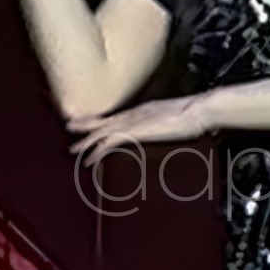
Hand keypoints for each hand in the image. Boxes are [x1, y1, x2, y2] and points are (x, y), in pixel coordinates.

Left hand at [65, 93, 211, 160]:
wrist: (198, 110)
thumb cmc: (195, 115)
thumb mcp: (179, 119)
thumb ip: (169, 122)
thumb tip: (171, 126)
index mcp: (144, 109)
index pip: (118, 115)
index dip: (103, 120)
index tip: (92, 123)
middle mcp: (135, 113)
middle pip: (105, 120)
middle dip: (87, 126)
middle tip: (71, 128)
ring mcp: (134, 121)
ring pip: (102, 131)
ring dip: (87, 141)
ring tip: (74, 150)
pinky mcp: (135, 131)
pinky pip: (109, 142)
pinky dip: (97, 150)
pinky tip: (89, 159)